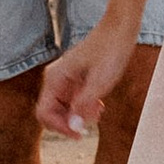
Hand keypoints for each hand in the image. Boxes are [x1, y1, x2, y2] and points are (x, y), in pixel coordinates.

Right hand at [38, 18, 139, 140]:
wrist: (120, 30)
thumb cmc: (110, 51)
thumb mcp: (100, 81)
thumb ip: (84, 103)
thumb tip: (73, 124)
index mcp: (55, 78)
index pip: (43, 113)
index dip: (59, 127)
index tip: (78, 133)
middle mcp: (56, 79)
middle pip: (51, 114)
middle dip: (69, 123)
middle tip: (90, 124)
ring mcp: (65, 80)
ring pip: (63, 109)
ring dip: (78, 117)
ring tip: (97, 111)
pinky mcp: (76, 80)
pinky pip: (73, 102)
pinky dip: (84, 108)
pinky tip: (98, 105)